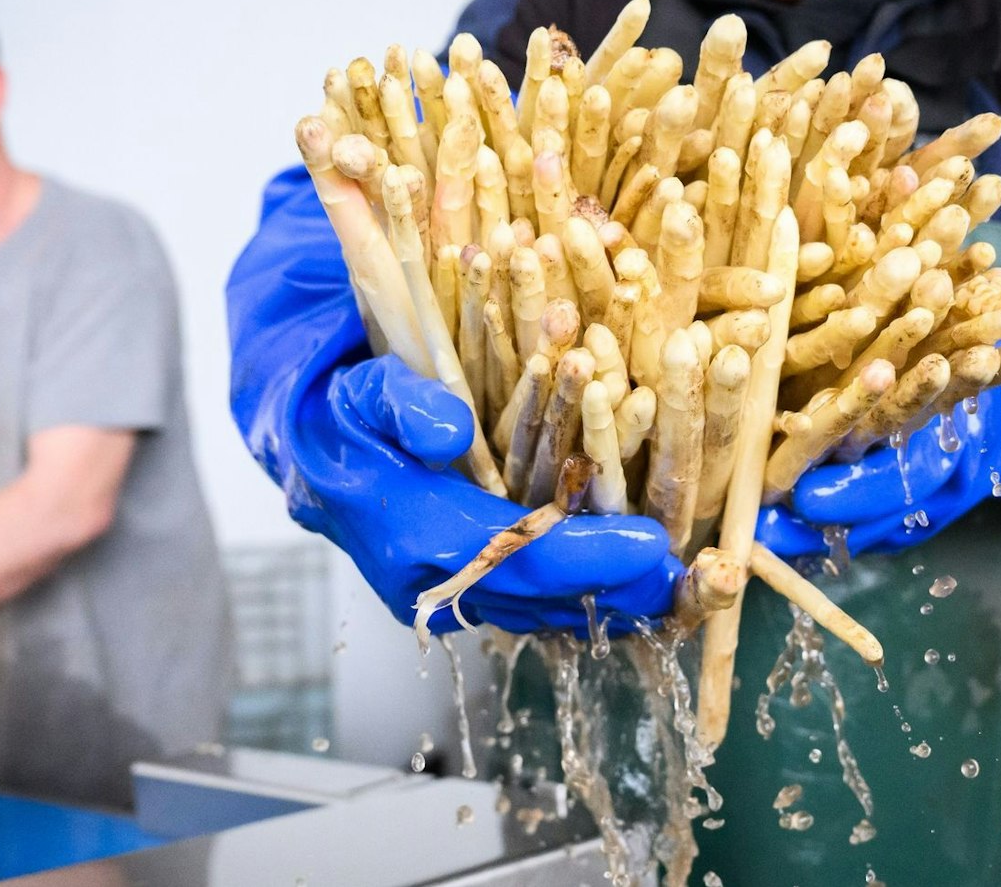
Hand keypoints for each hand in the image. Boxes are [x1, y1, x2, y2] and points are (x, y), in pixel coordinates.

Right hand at [230, 168, 680, 635]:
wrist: (312, 453)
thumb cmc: (343, 413)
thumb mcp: (363, 386)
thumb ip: (403, 400)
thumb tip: (449, 432)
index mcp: (404, 527)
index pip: (507, 553)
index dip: (584, 553)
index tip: (649, 545)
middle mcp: (426, 579)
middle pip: (537, 601)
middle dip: (617, 590)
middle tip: (688, 577)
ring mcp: (446, 596)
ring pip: (541, 614)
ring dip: (612, 606)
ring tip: (682, 591)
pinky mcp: (464, 596)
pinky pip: (534, 608)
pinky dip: (588, 600)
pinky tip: (639, 590)